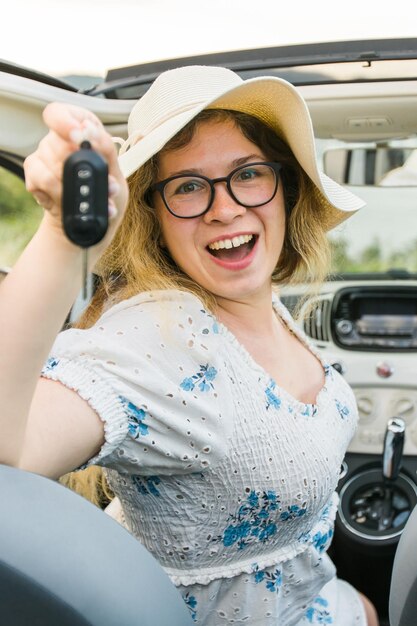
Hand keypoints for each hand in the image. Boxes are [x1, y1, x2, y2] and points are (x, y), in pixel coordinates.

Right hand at [24, 102, 128, 252]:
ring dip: (74, 185)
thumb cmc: (107, 194)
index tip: (78, 135)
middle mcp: (59, 140)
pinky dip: (60, 194)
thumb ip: (107, 150)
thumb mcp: (116, 173)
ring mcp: (44, 158)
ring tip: (90, 199)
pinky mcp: (34, 177)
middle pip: (56, 140)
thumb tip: (92, 132)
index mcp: (80, 130)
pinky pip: (42, 180)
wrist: (91, 223)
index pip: (60, 113)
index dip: (66, 122)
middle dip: (78, 164)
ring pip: (50, 162)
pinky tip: (70, 202)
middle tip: (96, 182)